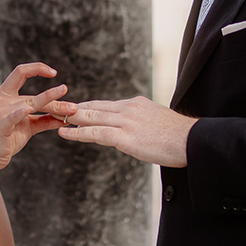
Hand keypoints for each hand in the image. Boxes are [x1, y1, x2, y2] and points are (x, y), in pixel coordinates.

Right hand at [0, 63, 75, 173]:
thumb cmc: (7, 139)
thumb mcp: (28, 126)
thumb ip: (45, 119)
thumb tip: (65, 116)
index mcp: (5, 94)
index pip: (21, 72)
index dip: (37, 68)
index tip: (54, 72)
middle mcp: (1, 99)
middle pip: (33, 95)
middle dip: (55, 99)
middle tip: (74, 106)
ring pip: (31, 104)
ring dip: (53, 107)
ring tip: (70, 109)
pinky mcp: (0, 125)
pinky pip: (13, 117)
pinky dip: (21, 113)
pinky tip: (28, 110)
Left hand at [58, 96, 196, 166]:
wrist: (193, 141)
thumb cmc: (180, 138)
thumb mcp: (158, 124)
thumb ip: (143, 124)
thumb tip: (136, 132)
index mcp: (136, 104)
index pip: (106, 105)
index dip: (87, 107)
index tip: (73, 107)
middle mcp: (128, 108)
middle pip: (94, 107)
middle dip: (72, 108)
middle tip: (53, 107)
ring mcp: (126, 121)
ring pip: (91, 117)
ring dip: (69, 118)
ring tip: (52, 118)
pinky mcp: (125, 137)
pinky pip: (96, 133)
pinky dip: (77, 132)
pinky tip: (64, 133)